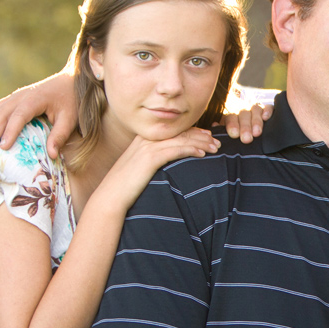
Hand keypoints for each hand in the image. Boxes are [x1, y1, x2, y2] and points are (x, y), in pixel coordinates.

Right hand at [0, 72, 76, 157]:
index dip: (10, 131)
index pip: (19, 116)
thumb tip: (51, 155)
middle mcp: (21, 96)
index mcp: (35, 99)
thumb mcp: (69, 119)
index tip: (4, 147)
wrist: (70, 80)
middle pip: (1, 113)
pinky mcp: (14, 98)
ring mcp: (16, 96)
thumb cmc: (71, 101)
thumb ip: (60, 136)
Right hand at [94, 128, 219, 210]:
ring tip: (216, 147)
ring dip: (201, 142)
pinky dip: (191, 149)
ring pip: (181, 139)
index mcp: (144, 139)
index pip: (174, 130)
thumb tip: (169, 163)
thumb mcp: (139, 168)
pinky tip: (202, 153)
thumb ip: (153, 160)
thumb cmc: (126, 186)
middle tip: (217, 141)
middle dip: (201, 135)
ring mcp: (148, 147)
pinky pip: (175, 150)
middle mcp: (146, 139)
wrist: (111, 196)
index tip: (208, 136)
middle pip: (180, 132)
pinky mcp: (150, 158)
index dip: (193, 132)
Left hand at [219, 103, 272, 143]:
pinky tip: (266, 117)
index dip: (232, 125)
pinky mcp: (268, 110)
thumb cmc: (238, 136)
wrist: (250, 132)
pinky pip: (268, 107)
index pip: (231, 117)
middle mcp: (243, 111)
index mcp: (232, 116)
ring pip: (255, 110)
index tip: (234, 134)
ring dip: (256, 122)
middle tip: (246, 139)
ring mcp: (256, 110)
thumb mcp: (228, 134)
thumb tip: (214, 125)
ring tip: (257, 133)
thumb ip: (221, 130)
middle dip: (245, 127)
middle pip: (244, 115)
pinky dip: (268, 111)